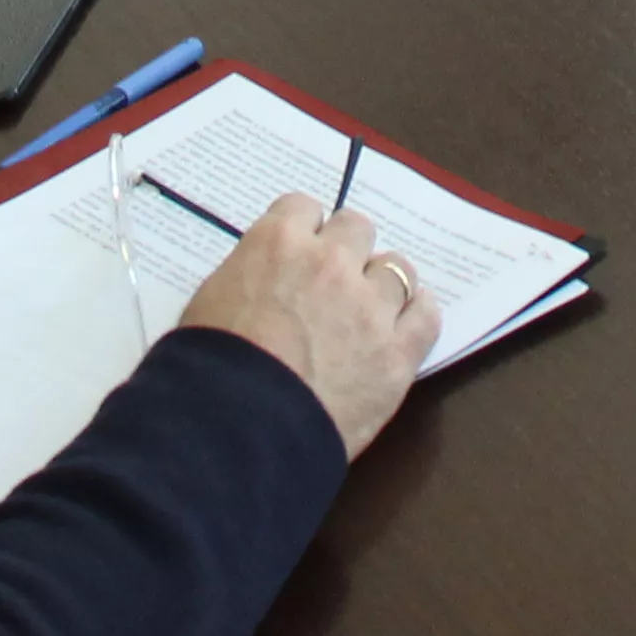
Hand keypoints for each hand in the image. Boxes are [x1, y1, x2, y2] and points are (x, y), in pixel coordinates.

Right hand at [178, 193, 438, 459]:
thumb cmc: (209, 368)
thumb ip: (247, 277)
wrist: (238, 427)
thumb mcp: (209, 302)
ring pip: (397, 268)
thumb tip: (264, 282)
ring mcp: (369, 306)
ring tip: (369, 310)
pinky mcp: (396, 353)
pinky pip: (426, 315)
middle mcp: (330, 262)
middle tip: (332, 280)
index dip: (301, 231)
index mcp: (278, 243)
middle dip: (345, 250)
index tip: (298, 251)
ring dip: (382, 284)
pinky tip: (407, 323)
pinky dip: (418, 314)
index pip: (303, 208)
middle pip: (356, 228)